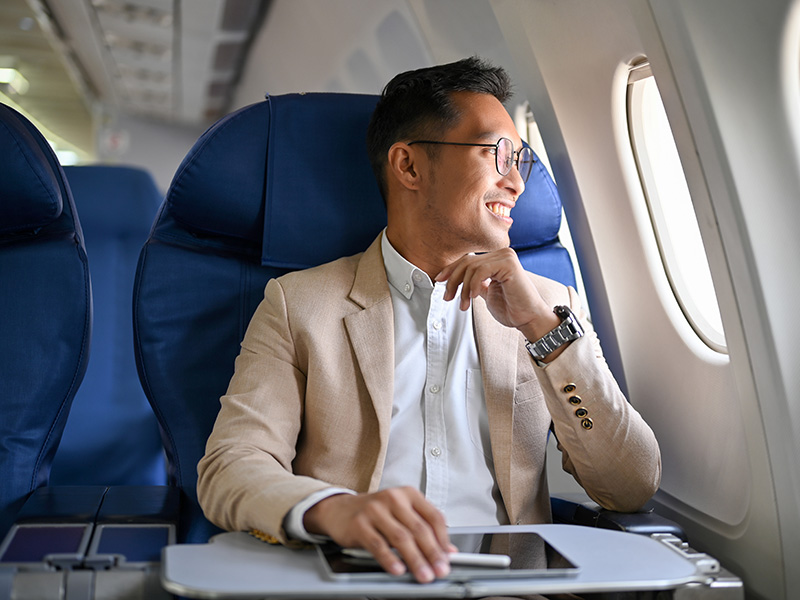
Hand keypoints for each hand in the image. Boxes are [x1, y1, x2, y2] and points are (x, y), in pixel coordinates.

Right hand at [303, 487, 454, 582]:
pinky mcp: (359, 524)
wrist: (340, 509)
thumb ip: (424, 528)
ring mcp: (375, 510)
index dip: (443, 539)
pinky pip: (378, 544)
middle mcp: (393, 498)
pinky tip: (398, 569)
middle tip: (440, 570)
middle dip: (432, 553)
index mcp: (408, 494)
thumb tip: (448, 551)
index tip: (448, 557)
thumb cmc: (375, 513)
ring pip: (401, 538)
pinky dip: (390, 559)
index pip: (433, 516)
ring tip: (423, 575)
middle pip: (419, 529)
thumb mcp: (402, 514)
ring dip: (415, 560)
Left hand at [435, 248, 558, 341]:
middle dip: (453, 280)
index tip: (439, 281)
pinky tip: (474, 297)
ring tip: (464, 304)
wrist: (528, 319)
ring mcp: (506, 256)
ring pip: (471, 267)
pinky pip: (480, 271)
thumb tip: (455, 280)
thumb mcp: (486, 293)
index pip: (467, 259)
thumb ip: (474, 284)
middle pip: (467, 261)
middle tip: (447, 297)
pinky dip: (473, 285)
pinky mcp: (509, 263)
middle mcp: (501, 254)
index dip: (451, 270)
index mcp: (496, 259)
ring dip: (463, 289)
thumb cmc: (511, 309)